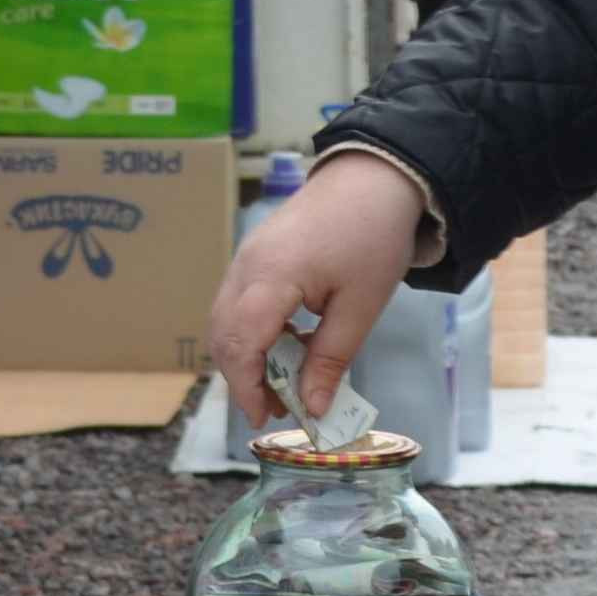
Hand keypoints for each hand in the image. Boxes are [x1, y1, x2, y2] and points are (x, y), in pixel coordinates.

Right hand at [206, 150, 427, 432]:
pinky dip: (252, 333)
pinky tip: (287, 345)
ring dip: (246, 357)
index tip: (267, 417)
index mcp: (271, 277)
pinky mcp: (253, 256)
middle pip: (224, 336)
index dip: (247, 387)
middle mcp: (245, 267)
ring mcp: (245, 258)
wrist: (372, 178)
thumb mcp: (360, 306)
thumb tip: (313, 408)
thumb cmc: (372, 238)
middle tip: (280, 407)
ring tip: (285, 383)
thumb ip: (331, 358)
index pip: (240, 343)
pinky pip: (237, 303)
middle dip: (244, 378)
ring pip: (225, 321)